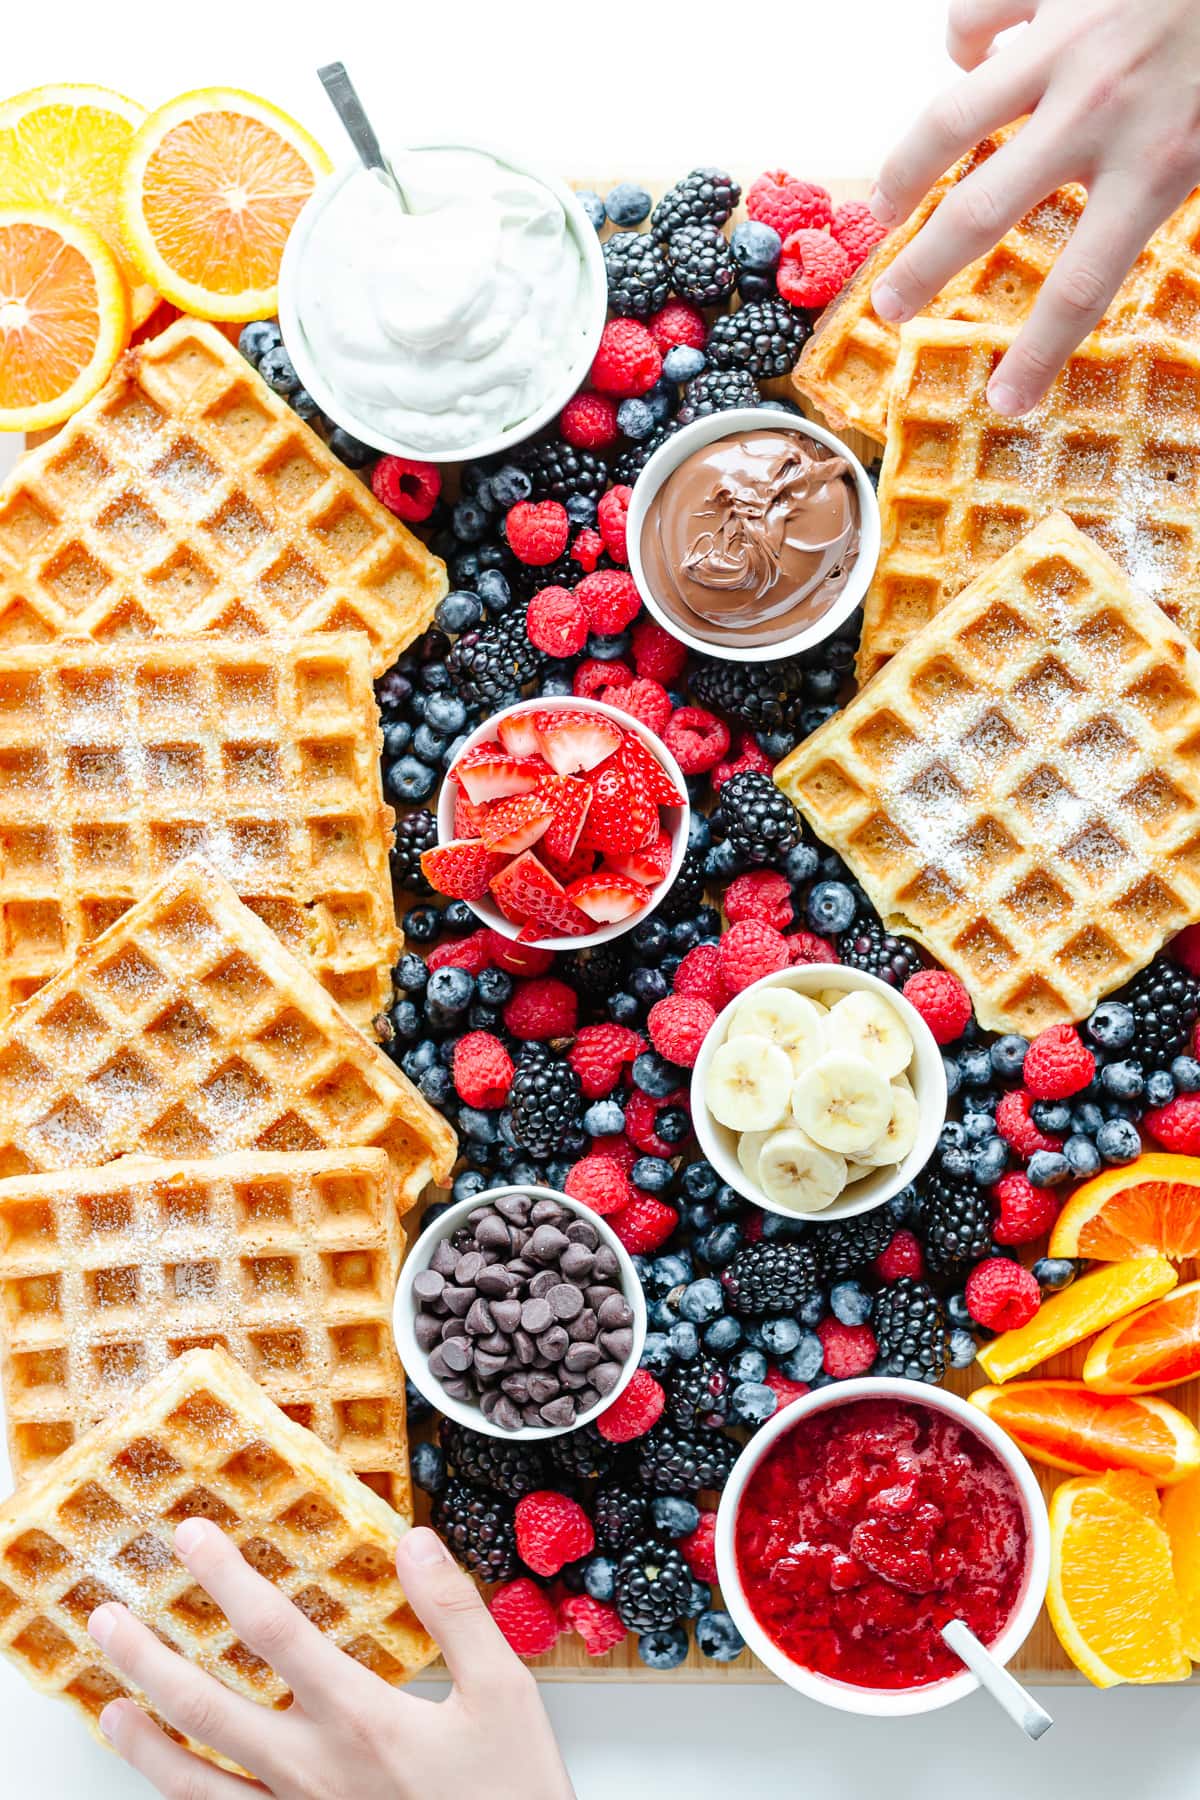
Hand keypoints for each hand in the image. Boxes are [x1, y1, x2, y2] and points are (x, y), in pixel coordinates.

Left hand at [86, 1521, 574, 1799]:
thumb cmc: (512, 1794)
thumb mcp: (505, 1694)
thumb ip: (455, 1611)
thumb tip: (415, 1539)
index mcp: (360, 1716)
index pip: (274, 1630)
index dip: (226, 1576)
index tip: (190, 1535)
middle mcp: (312, 1768)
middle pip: (207, 1706)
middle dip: (148, 1656)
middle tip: (105, 1614)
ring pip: (195, 1780)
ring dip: (144, 1740)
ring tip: (107, 1707)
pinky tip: (165, 1785)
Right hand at [868, 0, 1199, 411]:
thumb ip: (1183, 192)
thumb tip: (1150, 232)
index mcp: (1157, 164)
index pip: (1078, 290)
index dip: (1035, 356)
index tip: (1004, 400)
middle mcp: (1096, 111)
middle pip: (980, 214)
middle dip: (922, 273)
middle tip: (891, 309)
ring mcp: (1066, 42)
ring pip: (949, 119)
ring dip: (904, 171)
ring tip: (886, 207)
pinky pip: (975, 19)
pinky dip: (965, 45)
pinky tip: (973, 61)